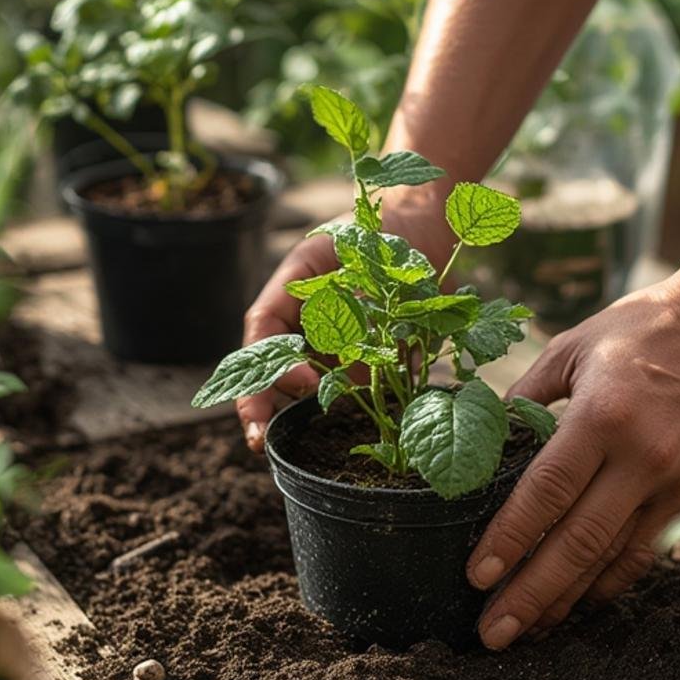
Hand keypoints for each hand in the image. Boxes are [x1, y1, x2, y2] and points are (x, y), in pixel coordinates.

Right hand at [238, 192, 450, 450]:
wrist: (422, 234)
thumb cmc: (386, 236)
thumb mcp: (365, 255)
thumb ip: (351, 296)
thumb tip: (342, 342)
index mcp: (293, 288)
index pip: (264, 329)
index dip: (272, 362)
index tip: (302, 383)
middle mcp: (303, 319)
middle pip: (268, 364)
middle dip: (258, 402)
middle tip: (257, 439)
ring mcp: (325, 341)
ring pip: (295, 383)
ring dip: (284, 414)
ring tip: (272, 446)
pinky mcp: (354, 359)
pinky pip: (337, 389)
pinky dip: (330, 412)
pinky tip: (322, 440)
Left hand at [468, 266, 679, 648]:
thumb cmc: (640, 330)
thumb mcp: (571, 348)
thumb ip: (523, 397)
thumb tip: (477, 440)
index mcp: (603, 417)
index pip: (546, 493)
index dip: (509, 541)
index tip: (476, 579)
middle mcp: (644, 458)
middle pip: (578, 544)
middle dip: (530, 595)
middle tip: (491, 634)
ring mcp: (678, 482)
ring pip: (614, 560)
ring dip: (567, 601)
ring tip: (526, 629)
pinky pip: (646, 551)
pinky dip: (609, 582)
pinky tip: (577, 601)